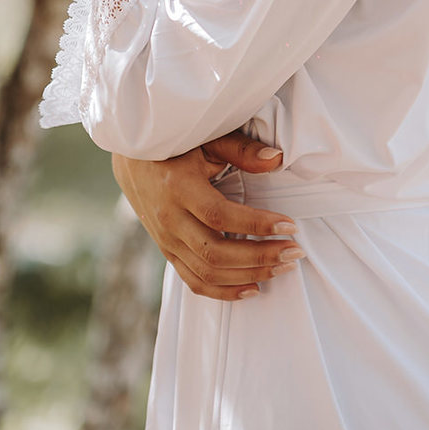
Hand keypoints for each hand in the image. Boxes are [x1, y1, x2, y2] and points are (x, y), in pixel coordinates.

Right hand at [112, 132, 305, 301]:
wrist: (133, 160)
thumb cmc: (178, 144)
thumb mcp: (208, 138)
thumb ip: (241, 150)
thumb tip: (277, 159)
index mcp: (179, 188)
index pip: (221, 216)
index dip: (257, 224)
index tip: (290, 225)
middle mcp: (170, 219)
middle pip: (216, 252)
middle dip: (260, 256)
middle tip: (295, 252)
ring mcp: (166, 240)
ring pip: (207, 272)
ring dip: (249, 275)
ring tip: (283, 267)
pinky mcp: (167, 251)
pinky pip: (194, 280)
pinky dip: (223, 290)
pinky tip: (253, 289)